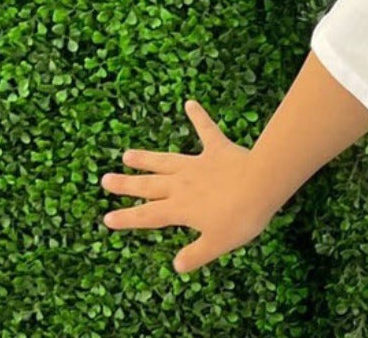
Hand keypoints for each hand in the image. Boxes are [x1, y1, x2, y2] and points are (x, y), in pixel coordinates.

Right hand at [101, 99, 278, 273]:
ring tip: (127, 154)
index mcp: (179, 209)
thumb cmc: (240, 217)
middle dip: (126, 184)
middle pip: (148, 185)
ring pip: (165, 160)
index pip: (147, 216)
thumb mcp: (217, 244)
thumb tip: (177, 266)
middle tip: (105, 179)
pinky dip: (198, 116)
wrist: (262, 184)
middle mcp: (182, 185)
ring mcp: (198, 164)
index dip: (126, 218)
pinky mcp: (218, 148)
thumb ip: (195, 255)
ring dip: (146, 157)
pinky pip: (206, 129)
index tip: (107, 218)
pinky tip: (190, 102)